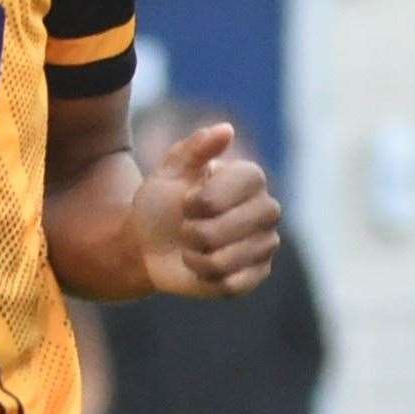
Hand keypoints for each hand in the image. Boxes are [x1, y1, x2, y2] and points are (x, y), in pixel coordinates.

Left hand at [130, 123, 280, 298]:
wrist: (147, 243)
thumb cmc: (161, 201)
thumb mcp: (169, 170)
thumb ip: (195, 148)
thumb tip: (227, 129)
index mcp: (250, 178)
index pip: (244, 185)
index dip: (205, 198)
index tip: (185, 202)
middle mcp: (267, 209)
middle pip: (230, 227)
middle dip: (194, 230)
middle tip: (185, 227)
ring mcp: (265, 244)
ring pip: (226, 259)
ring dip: (194, 255)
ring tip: (192, 246)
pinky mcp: (257, 275)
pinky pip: (231, 283)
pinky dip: (203, 275)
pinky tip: (200, 265)